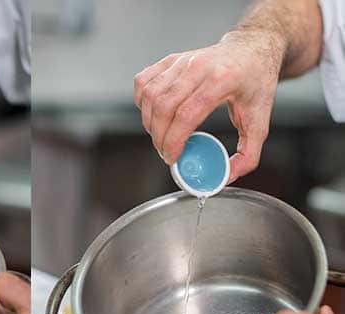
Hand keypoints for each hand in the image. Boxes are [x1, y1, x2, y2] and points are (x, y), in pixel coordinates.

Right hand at [133, 29, 285, 182]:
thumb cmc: (256, 81)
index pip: (186, 115)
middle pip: (163, 107)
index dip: (174, 141)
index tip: (173, 157)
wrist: (252, 48)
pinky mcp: (170, 60)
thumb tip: (228, 175)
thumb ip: (248, 153)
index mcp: (222, 79)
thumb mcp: (260, 120)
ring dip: (149, 122)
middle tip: (165, 152)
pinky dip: (142, 102)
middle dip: (159, 137)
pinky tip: (154, 113)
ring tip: (160, 135)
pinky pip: (143, 83)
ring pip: (150, 95)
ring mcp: (182, 61)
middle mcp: (198, 67)